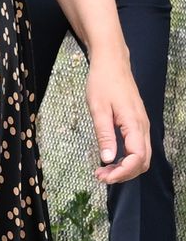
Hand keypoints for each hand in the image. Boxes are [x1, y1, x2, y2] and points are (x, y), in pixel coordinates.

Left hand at [86, 52, 149, 184]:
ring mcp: (142, 125)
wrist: (111, 63)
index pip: (137, 158)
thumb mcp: (98, 108)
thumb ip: (104, 134)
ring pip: (141, 156)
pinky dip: (126, 157)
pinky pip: (137, 147)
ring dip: (125, 167)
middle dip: (124, 174)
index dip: (124, 172)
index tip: (105, 177)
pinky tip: (111, 158)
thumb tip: (107, 159)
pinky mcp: (137, 123)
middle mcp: (143, 127)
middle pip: (142, 161)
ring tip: (103, 170)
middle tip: (101, 176)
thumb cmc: (103, 82)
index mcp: (135, 124)